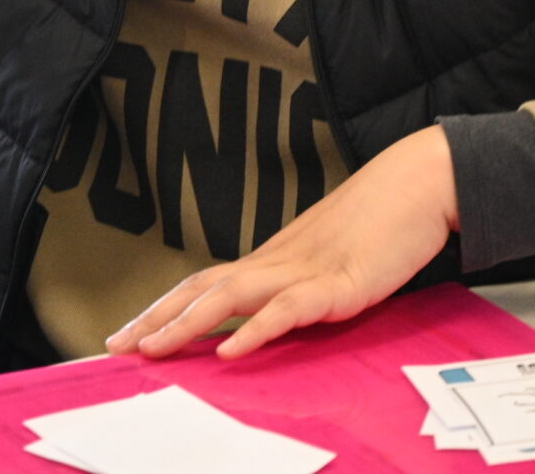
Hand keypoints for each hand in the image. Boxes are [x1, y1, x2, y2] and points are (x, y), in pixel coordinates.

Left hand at [106, 125, 459, 361]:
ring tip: (152, 348)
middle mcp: (277, 261)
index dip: (164, 306)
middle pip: (201, 288)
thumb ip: (299, 286)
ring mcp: (304, 270)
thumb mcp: (330, 260)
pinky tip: (228, 350)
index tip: (130, 330)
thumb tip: (270, 314)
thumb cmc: (380, 221)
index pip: (204, 283)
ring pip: (229, 296)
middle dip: (155, 318)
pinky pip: (286, 310)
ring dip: (185, 324)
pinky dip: (253, 331)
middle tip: (116, 344)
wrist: (419, 183)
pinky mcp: (337, 283)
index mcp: (273, 258)